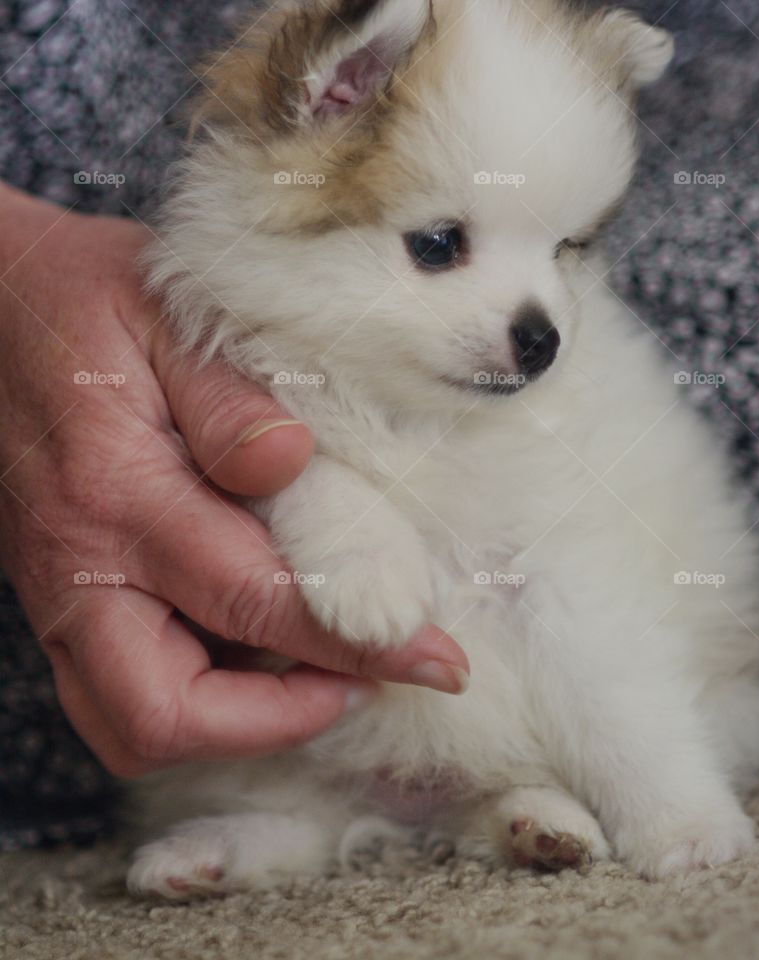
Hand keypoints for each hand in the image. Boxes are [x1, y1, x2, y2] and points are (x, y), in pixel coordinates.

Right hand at [0, 183, 467, 776]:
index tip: (433, 657)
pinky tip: (259, 646)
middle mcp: (80, 561)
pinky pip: (116, 689)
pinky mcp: (61, 594)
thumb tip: (291, 462)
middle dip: (279, 721)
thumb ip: (226, 396)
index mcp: (116, 489)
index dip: (353, 639)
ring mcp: (60, 590)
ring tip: (319, 672)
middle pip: (164, 713)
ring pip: (129, 722)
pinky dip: (197, 697)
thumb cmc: (84, 299)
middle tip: (367, 677)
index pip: (250, 599)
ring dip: (232, 724)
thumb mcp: (163, 315)